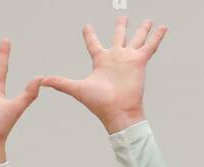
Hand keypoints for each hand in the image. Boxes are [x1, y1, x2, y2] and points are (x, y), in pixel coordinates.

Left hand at [42, 17, 167, 133]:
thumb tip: (41, 81)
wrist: (118, 112)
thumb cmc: (99, 103)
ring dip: (142, 29)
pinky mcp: (140, 62)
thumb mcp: (77, 88)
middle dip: (121, 26)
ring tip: (148, 20)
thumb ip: (60, 82)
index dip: (89, 35)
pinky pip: (150, 46)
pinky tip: (163, 27)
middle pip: (119, 37)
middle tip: (123, 17)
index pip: (93, 44)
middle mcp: (115, 58)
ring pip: (137, 38)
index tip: (86, 27)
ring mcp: (128, 59)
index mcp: (100, 61)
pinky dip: (157, 37)